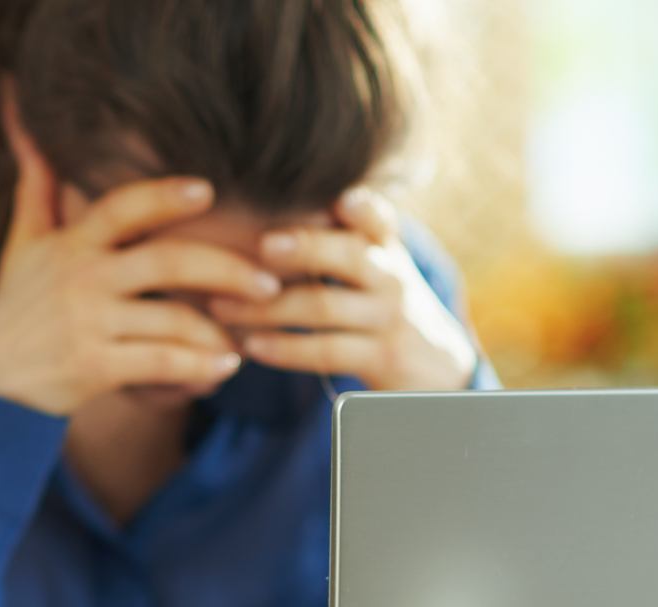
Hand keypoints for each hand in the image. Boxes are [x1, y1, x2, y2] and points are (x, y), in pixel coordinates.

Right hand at [0, 92, 280, 415]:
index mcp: (72, 244)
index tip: (208, 191)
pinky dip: (200, 366)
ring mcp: (89, 324)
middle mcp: (82, 279)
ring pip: (173, 319)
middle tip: (270, 281)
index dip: (166, 195)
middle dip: (227, 268)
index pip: (123, 206)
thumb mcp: (22, 241)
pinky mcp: (94, 367)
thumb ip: (37, 183)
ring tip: (245, 334)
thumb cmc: (15, 306)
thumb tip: (21, 117)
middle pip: (168, 260)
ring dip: (219, 329)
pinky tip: (224, 365)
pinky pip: (162, 363)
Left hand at [207, 188, 477, 391]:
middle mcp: (390, 276)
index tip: (341, 198)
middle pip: (350, 254)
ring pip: (325, 307)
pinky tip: (250, 345)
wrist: (436, 364)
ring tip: (221, 306)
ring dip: (268, 308)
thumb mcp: (374, 263)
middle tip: (262, 244)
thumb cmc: (380, 302)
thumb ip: (336, 234)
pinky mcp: (382, 359)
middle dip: (306, 248)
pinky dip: (285, 348)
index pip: (377, 217)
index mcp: (382, 246)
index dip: (363, 207)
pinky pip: (327, 351)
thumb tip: (263, 191)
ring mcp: (388, 318)